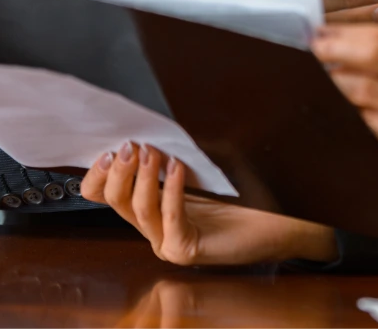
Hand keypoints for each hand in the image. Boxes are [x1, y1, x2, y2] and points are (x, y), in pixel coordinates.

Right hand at [81, 143, 337, 265]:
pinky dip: (171, 189)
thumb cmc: (242, 195)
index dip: (99, 174)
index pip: (105, 197)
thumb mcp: (198, 171)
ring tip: (152, 152)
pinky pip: (170, 217)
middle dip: (119, 170)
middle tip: (129, 146)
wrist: (278, 223)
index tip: (107, 149)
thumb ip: (169, 157)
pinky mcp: (186, 250)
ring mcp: (167, 243)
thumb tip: (146, 128)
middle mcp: (153, 230)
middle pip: (116, 201)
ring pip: (138, 209)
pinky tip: (176, 167)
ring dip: (143, 176)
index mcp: (150, 211)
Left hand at [312, 25, 377, 189]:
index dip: (346, 31)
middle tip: (308, 48)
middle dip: (333, 47)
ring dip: (334, 81)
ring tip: (313, 79)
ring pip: (367, 85)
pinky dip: (351, 114)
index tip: (321, 32)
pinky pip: (373, 122)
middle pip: (374, 50)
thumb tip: (364, 51)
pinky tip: (336, 111)